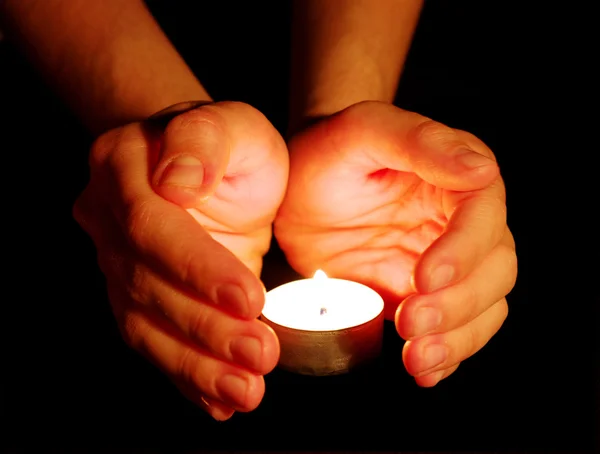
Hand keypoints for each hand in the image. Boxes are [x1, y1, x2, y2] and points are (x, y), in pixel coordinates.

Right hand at [74, 101, 288, 418]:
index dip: (199, 269)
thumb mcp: (230, 123)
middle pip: (148, 287)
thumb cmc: (225, 142)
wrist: (204, 166)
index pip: (153, 228)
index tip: (251, 300)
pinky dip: (186, 376)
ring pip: (146, 326)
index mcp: (123, 168)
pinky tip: (218, 400)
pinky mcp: (136, 296)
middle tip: (259, 355)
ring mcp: (115, 263)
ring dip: (196, 366)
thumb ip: (203, 140)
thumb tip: (175, 180)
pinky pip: (155, 341)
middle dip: (206, 329)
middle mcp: (108, 221)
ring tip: (245, 392)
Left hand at [275, 101, 516, 385]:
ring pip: (482, 308)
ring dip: (457, 339)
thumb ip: (419, 142)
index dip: (463, 251)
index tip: (425, 277)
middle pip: (493, 271)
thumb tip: (482, 169)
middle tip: (411, 323)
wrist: (299, 189)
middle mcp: (461, 225)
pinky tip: (425, 370)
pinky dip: (445, 355)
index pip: (482, 218)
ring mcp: (442, 265)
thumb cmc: (329, 153)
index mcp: (457, 179)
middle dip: (458, 304)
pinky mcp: (418, 296)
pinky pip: (451, 331)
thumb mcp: (363, 131)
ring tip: (418, 358)